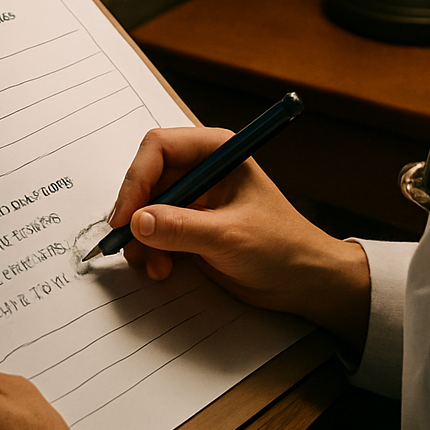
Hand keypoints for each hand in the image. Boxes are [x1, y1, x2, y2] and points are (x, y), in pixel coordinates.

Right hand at [110, 127, 370, 351]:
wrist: (302, 281)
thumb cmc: (282, 247)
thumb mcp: (229, 237)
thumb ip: (181, 228)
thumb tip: (138, 221)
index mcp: (218, 151)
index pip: (159, 148)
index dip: (137, 179)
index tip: (126, 215)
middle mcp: (202, 169)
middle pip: (147, 178)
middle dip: (136, 213)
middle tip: (131, 245)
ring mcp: (195, 198)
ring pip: (146, 208)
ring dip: (142, 238)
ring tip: (155, 265)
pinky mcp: (190, 225)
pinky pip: (154, 230)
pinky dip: (151, 250)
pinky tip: (164, 269)